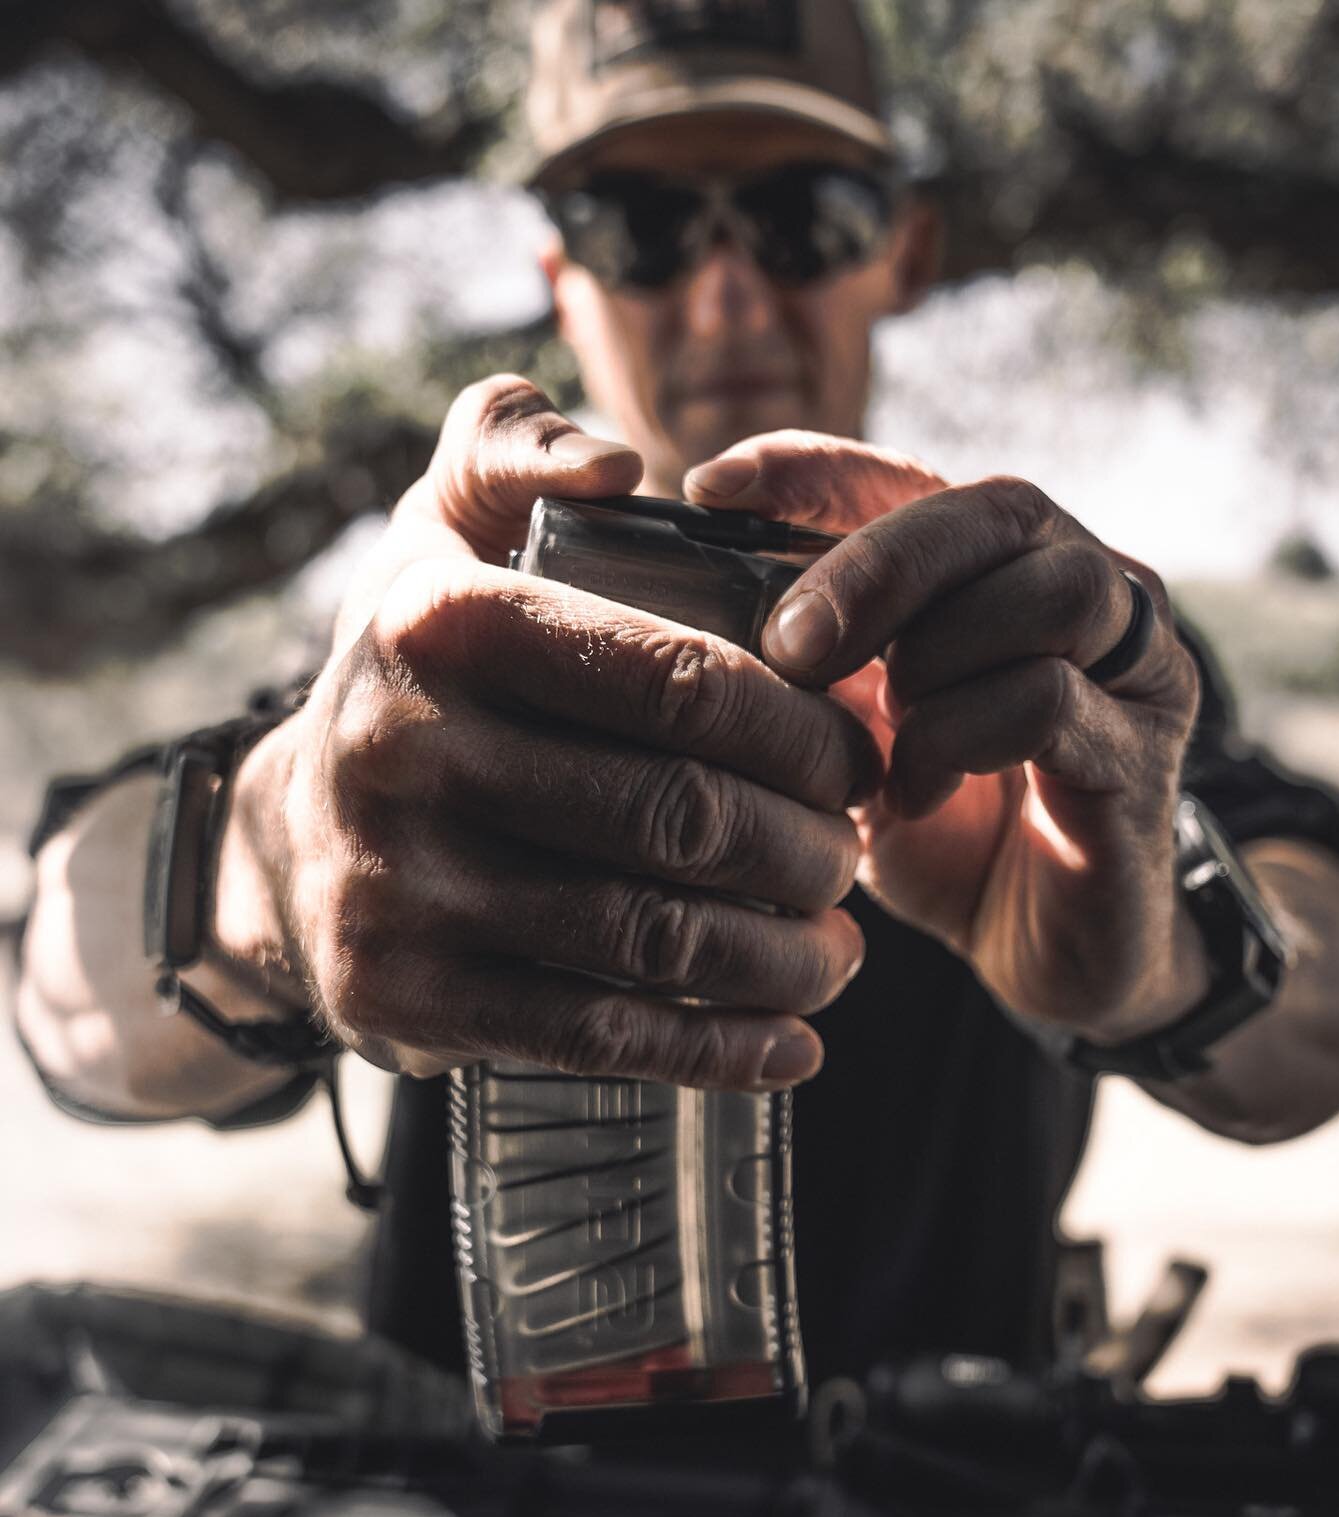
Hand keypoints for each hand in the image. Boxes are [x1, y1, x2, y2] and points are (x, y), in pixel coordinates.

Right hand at [219, 382, 876, 1087]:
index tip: (856, 757)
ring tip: (839, 950)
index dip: (803, 728)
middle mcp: (406, 752)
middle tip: (849, 856)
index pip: (679, 679)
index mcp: (441, 625)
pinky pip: (598, 1037)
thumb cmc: (413, 679)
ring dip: (784, 955)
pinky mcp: (406, 1000)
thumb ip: (511, 448)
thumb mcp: (433, 535)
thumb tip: (615, 464)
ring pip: (654, 936)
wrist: (288, 845)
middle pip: (682, 816)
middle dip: (807, 847)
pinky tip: (794, 1046)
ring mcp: (399, 888)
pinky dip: (718, 1050)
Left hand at [684, 433, 1205, 1041]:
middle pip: (1000, 509)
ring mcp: (1133, 669)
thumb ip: (815, 664)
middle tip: (793, 646)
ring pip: (1055, 591)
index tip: (709, 489)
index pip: (911, 474)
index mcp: (1002, 570)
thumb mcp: (855, 736)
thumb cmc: (942, 829)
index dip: (812, 467)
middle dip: (879, 567)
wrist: (1038, 954)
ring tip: (879, 739)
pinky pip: (1055, 701)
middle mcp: (1088, 592)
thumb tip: (702, 597)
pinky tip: (914, 793)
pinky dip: (963, 738)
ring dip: (939, 656)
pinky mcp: (1144, 756)